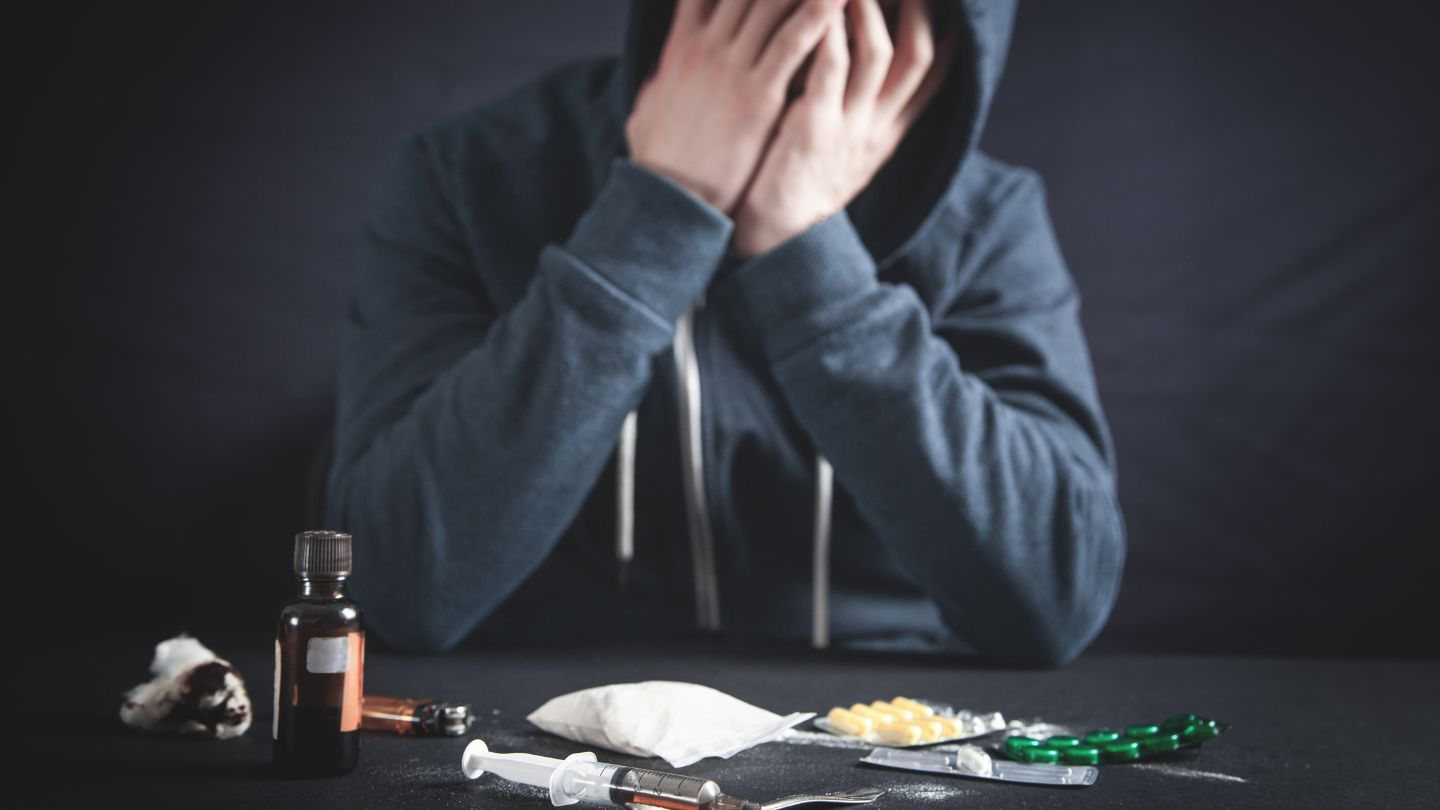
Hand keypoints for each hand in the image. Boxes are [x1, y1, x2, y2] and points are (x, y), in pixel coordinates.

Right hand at [626, 0, 847, 213]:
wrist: (668, 201)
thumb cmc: (661, 161)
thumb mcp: (648, 109)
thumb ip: (659, 83)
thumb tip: (657, 76)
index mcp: (683, 45)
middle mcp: (706, 46)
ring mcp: (731, 68)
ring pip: (772, 2)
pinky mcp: (756, 96)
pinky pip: (792, 43)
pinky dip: (817, 15)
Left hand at [733, 0, 953, 256]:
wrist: (776, 238)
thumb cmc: (802, 181)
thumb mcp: (847, 145)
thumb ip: (862, 104)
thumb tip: (866, 52)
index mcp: (891, 130)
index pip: (937, 73)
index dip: (945, 28)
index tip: (941, 0)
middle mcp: (878, 126)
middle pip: (919, 56)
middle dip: (916, 6)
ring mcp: (848, 128)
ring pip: (877, 54)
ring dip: (867, 8)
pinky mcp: (812, 129)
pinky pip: (828, 69)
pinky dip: (826, 32)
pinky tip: (816, 8)